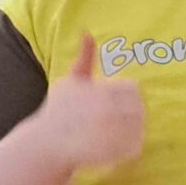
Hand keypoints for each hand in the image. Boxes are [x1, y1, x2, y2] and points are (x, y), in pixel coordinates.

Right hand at [38, 33, 144, 171]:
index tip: (115, 103)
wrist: (45, 143)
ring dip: (132, 130)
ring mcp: (108, 133)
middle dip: (131, 114)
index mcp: (98, 91)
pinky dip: (130, 147)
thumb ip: (84, 58)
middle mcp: (104, 111)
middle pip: (139, 109)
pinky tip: (116, 146)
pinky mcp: (110, 152)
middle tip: (115, 120)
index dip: (127, 97)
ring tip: (115, 133)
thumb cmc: (60, 110)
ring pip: (140, 128)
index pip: (133, 90)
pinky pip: (135, 147)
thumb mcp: (71, 81)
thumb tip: (86, 32)